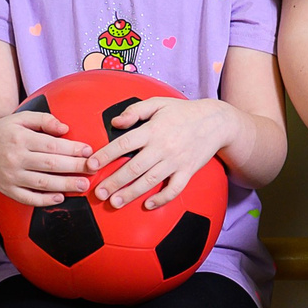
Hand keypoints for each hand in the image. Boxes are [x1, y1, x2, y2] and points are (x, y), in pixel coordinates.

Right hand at [0, 104, 94, 207]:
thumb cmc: (3, 131)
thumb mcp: (21, 118)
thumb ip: (44, 119)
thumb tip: (65, 129)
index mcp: (20, 138)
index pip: (52, 145)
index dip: (72, 149)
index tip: (88, 151)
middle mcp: (15, 157)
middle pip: (50, 165)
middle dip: (74, 168)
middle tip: (93, 169)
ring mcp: (10, 175)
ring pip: (42, 183)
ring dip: (65, 185)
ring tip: (83, 185)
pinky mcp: (7, 189)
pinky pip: (27, 198)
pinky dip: (44, 200)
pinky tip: (59, 198)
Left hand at [91, 97, 247, 209]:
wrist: (216, 121)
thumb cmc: (183, 112)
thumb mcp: (158, 103)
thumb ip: (135, 111)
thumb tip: (115, 123)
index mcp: (153, 130)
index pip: (124, 143)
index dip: (105, 155)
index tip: (91, 165)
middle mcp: (163, 147)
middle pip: (134, 168)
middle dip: (114, 182)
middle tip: (98, 193)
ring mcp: (176, 161)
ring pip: (150, 181)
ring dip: (131, 194)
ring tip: (115, 202)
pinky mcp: (188, 171)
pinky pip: (174, 189)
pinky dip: (161, 199)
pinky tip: (148, 205)